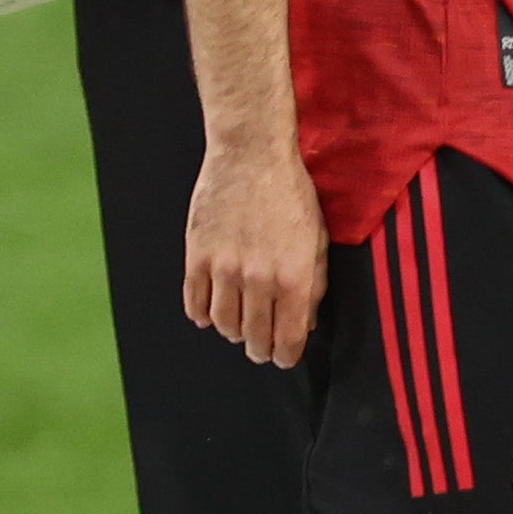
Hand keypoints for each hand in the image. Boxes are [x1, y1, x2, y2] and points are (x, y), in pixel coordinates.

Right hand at [181, 139, 327, 368]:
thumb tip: (305, 321)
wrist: (251, 155)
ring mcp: (224, 267)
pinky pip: (194, 299)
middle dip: (259, 349)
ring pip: (223, 323)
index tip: (282, 357)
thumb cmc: (290, 194)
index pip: (288, 339)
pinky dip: (200, 314)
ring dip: (231, 332)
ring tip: (236, 328)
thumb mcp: (318, 240)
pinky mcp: (197, 253)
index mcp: (294, 277)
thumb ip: (315, 285)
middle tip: (259, 348)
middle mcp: (259, 279)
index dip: (285, 356)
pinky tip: (208, 313)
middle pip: (254, 337)